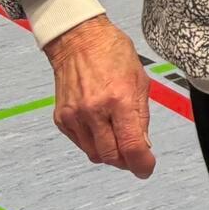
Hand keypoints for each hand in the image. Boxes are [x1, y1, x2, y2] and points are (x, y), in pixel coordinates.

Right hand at [44, 16, 155, 178]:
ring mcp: (75, 116)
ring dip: (111, 154)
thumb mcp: (141, 82)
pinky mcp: (62, 119)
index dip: (141, 164)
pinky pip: (81, 144)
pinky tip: (102, 131)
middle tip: (136, 158)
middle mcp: (94, 111)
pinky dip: (94, 144)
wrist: (79, 41)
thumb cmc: (113, 54)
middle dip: (127, 162)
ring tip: (120, 142)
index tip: (147, 168)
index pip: (131, 146)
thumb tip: (144, 146)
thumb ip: (142, 117)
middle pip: (112, 156)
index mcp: (119, 99)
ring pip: (95, 154)